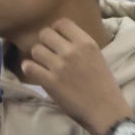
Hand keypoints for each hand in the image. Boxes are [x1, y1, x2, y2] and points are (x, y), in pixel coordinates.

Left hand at [18, 18, 131, 134]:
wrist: (106, 111)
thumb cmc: (104, 86)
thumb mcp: (97, 58)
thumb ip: (81, 47)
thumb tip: (62, 40)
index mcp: (86, 43)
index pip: (62, 23)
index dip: (55, 30)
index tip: (56, 39)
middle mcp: (72, 51)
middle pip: (45, 33)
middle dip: (44, 42)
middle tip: (48, 53)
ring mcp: (60, 66)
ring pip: (36, 49)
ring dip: (37, 57)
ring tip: (43, 64)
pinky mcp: (50, 82)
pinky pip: (29, 67)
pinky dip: (29, 68)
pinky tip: (34, 72)